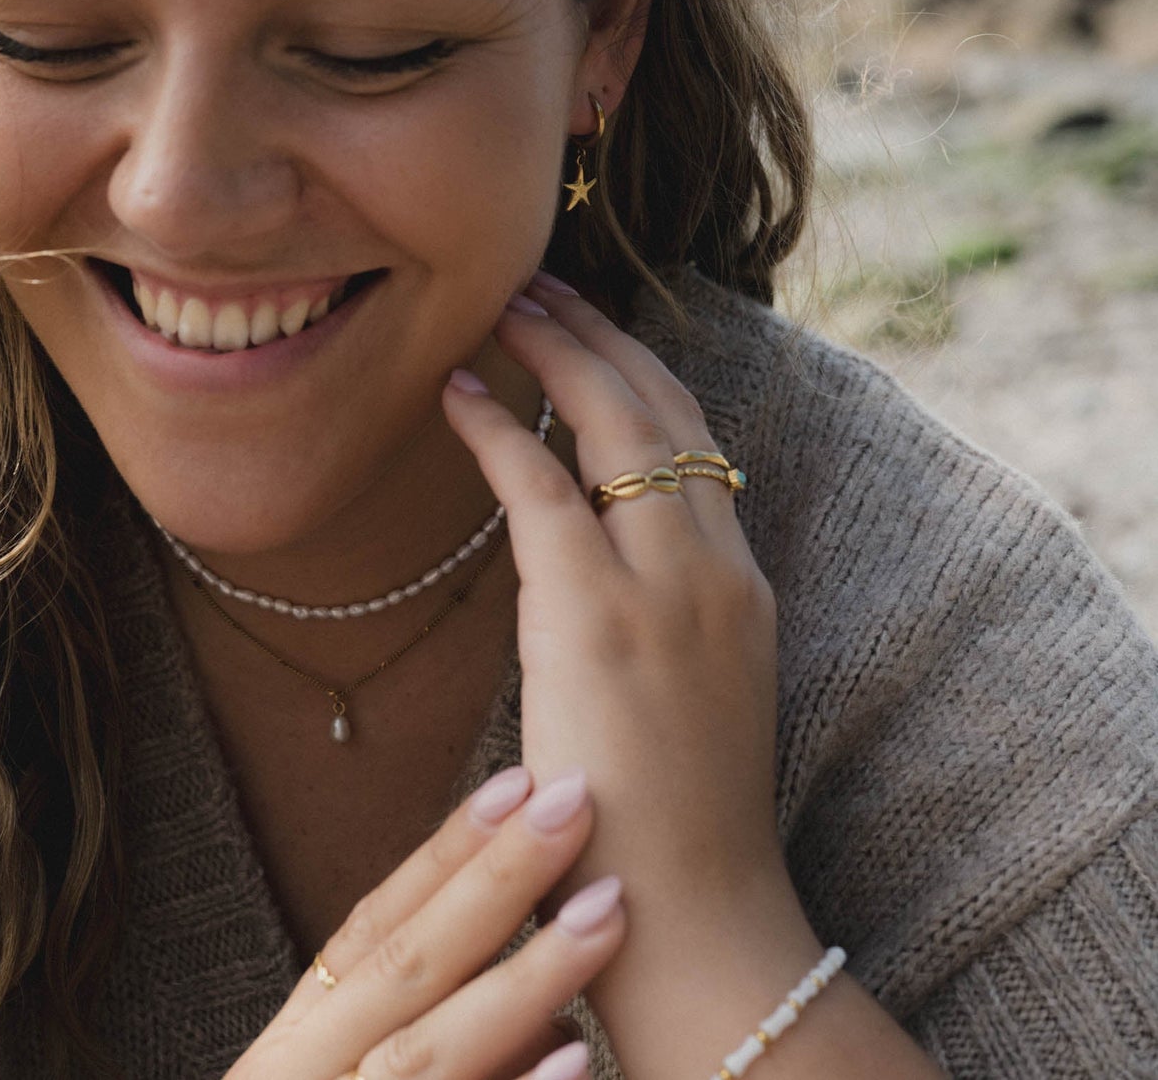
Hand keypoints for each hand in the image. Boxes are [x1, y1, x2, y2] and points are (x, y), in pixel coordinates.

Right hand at [229, 766, 624, 1079]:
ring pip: (423, 1060)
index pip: (369, 931)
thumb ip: (432, 1053)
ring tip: (604, 914)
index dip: (442, 853)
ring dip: (522, 982)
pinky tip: (576, 1066)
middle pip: (402, 972)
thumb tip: (557, 1028)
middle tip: (576, 800)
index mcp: (291, 1057)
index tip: (516, 779)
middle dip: (494, 883)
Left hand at [442, 273, 820, 1069]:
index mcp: (741, 585)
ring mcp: (664, 587)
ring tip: (506, 307)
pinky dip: (497, 429)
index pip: (698, 442)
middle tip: (548, 286)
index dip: (645, 371)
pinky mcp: (596, 616)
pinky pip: (541, 488)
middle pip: (663, 409)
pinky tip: (457, 390)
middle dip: (602, 335)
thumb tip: (595, 566)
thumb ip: (663, 616)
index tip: (599, 331)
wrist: (693, 913)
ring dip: (554, 352)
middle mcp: (714, 567)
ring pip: (614, 424)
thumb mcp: (697, 696)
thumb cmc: (678, 821)